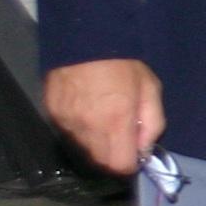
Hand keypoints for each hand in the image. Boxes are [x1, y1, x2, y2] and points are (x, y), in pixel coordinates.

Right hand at [43, 58, 163, 174]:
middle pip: (100, 162)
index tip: (133, 154)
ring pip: (83, 149)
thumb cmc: (123, 63)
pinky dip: (80, 130)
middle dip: (113, 155)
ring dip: (96, 144)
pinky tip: (86, 111)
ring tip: (103, 120)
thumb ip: (152, 123)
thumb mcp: (150, 89)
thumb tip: (144, 149)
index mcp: (115, 123)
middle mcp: (88, 128)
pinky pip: (68, 133)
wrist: (84, 38)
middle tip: (120, 135)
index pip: (119, 166)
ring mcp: (66, 122)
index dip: (129, 164)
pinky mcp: (52, 114)